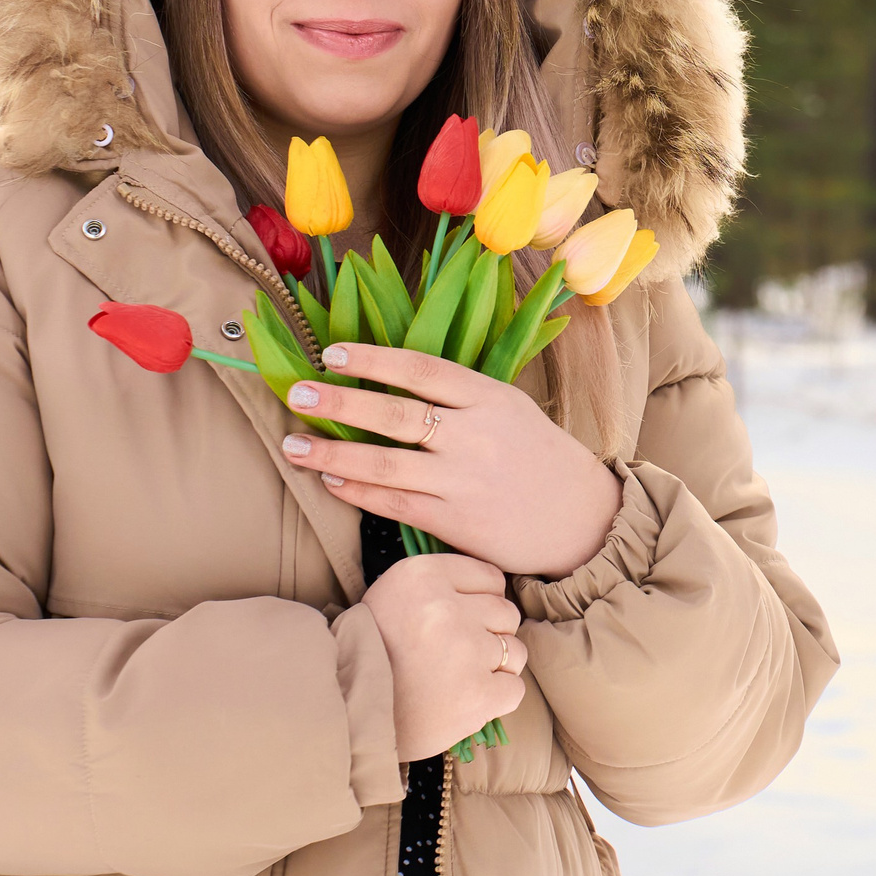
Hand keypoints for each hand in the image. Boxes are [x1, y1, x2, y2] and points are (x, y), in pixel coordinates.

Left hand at [284, 343, 623, 577]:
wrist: (581, 519)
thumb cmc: (540, 457)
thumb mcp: (511, 409)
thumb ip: (461, 396)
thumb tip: (392, 381)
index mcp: (491, 398)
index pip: (423, 370)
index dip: (374, 360)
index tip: (334, 354)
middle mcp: (475, 436)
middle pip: (396, 415)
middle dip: (340, 403)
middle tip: (297, 394)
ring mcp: (463, 481)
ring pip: (385, 463)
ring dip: (333, 453)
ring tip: (294, 446)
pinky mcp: (455, 521)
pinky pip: (395, 502)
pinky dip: (358, 491)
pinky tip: (331, 481)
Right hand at [361, 552, 525, 762]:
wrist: (348, 715)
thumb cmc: (375, 656)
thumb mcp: (394, 595)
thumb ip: (443, 585)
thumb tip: (498, 590)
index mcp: (422, 576)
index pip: (491, 578)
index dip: (478, 605)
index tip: (455, 625)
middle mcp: (445, 608)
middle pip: (506, 613)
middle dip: (487, 636)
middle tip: (451, 658)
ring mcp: (464, 651)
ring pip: (515, 651)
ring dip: (494, 669)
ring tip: (456, 681)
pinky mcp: (477, 694)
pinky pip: (514, 688)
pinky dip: (497, 699)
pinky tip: (465, 701)